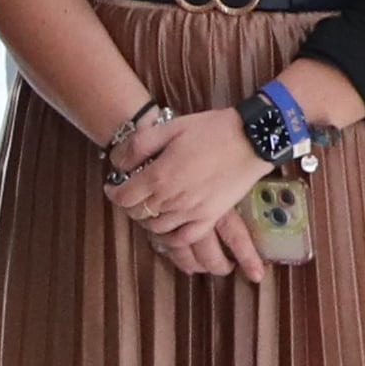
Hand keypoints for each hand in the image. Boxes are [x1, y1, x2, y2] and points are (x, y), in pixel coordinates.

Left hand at [107, 108, 271, 282]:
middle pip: (138, 213)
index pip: (123, 197)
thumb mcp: (170, 128)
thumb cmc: (211, 130)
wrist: (251, 139)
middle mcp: (172, 199)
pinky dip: (171, 237)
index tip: (113, 186)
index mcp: (158, 176)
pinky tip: (168, 228)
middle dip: (130, 204)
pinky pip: (184, 238)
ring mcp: (192, 211)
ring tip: (150, 206)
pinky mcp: (210, 217)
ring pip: (157, 228)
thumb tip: (116, 162)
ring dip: (148, 219)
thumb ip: (138, 146)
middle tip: (132, 193)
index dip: (113, 193)